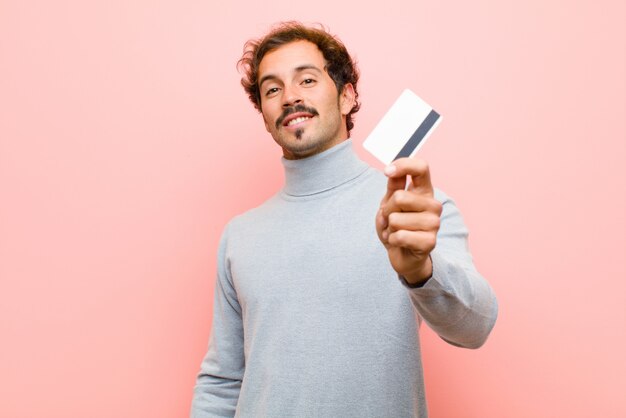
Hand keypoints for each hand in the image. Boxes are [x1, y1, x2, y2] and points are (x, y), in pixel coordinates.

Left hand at [376, 158, 441, 284]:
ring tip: (396, 232)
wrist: (403, 255)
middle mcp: (433, 205)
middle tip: (391, 220)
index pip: (421, 168)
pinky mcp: (430, 242)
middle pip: (400, 197)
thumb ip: (393, 186)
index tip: (387, 171)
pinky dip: (392, 240)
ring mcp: (434, 223)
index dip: (403, 165)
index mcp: (424, 191)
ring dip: (389, 228)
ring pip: (396, 219)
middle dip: (387, 211)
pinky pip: (400, 236)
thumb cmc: (397, 226)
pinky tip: (399, 243)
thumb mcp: (390, 203)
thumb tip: (391, 170)